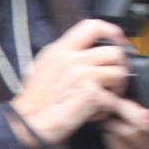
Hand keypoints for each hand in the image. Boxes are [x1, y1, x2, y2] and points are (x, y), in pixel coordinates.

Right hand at [8, 19, 130, 148]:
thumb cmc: (33, 101)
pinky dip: (107, 109)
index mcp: (61, 50)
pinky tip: (95, 113)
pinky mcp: (91, 95)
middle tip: (115, 78)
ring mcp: (84, 76)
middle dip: (120, 67)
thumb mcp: (43, 65)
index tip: (118, 41)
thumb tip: (81, 52)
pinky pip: (113, 99)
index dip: (112, 32)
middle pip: (114, 52)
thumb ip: (63, 55)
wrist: (28, 122)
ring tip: (105, 97)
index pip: (92, 26)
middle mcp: (74, 59)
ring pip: (119, 74)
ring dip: (117, 88)